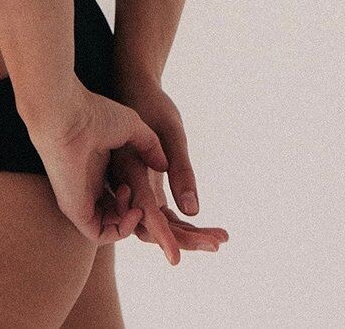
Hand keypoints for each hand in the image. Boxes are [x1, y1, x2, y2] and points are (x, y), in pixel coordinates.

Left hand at [25, 77, 169, 246]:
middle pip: (121, 213)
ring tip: (139, 206)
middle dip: (145, 219)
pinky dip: (121, 229)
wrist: (68, 116)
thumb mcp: (131, 128)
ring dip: (133, 221)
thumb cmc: (94, 114)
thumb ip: (150, 146)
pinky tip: (132, 211)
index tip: (164, 199)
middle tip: (163, 217)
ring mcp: (82, 200)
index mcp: (100, 167)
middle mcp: (90, 186)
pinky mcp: (75, 211)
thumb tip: (164, 165)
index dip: (147, 199)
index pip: (125, 194)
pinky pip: (100, 234)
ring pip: (113, 225)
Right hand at [106, 74, 229, 263]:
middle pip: (151, 223)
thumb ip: (180, 170)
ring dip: (186, 233)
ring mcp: (133, 185)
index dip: (163, 236)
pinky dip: (181, 221)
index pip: (146, 210)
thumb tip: (192, 211)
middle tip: (218, 241)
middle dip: (184, 237)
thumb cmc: (153, 104)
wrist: (134, 85)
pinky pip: (159, 211)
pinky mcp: (143, 184)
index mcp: (129, 168)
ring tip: (220, 238)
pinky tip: (205, 225)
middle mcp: (125, 182)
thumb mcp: (172, 132)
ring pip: (156, 221)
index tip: (178, 259)